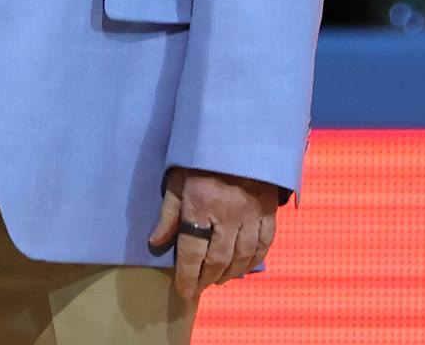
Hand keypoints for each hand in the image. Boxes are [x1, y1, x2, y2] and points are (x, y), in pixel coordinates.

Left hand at [148, 167, 276, 302]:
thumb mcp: (177, 178)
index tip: (183, 291)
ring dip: (229, 273)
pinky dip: (254, 260)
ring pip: (241, 256)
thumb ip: (168, 212)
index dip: (186, 276)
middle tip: (198, 287)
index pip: (192, 252)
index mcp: (200, 205)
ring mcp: (251, 214)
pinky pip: (264, 243)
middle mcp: (227, 214)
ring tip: (218, 279)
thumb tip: (156, 242)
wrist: (238, 133)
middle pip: (217, 259)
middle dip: (206, 278)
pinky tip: (244, 267)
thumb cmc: (201, 157)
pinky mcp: (268, 210)